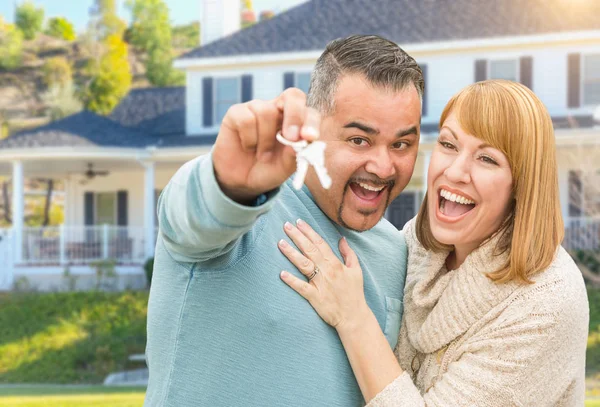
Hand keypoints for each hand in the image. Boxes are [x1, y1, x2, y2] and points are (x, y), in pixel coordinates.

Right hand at [212, 88, 320, 203]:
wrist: (241, 181)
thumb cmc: (267, 170)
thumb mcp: (284, 168)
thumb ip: (294, 155)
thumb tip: (302, 140)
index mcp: (296, 122)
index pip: (309, 112)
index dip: (311, 122)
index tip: (310, 137)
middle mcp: (278, 110)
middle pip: (292, 96)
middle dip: (294, 115)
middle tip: (290, 137)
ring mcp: (257, 108)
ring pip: (266, 112)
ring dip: (265, 140)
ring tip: (262, 155)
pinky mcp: (236, 112)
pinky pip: (246, 119)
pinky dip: (249, 139)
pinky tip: (247, 147)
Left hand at [278, 219, 371, 331]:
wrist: (354, 316)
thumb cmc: (355, 293)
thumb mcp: (356, 270)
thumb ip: (348, 253)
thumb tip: (341, 239)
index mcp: (335, 264)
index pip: (320, 243)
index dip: (309, 232)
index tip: (299, 222)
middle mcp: (327, 271)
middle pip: (310, 250)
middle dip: (297, 236)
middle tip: (286, 225)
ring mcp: (320, 284)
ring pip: (304, 265)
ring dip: (292, 253)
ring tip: (280, 242)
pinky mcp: (315, 297)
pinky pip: (302, 287)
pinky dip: (292, 281)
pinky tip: (282, 273)